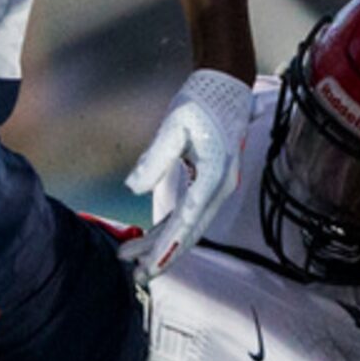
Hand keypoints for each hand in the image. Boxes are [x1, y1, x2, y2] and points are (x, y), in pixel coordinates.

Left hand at [121, 66, 254, 284]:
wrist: (226, 86)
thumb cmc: (202, 101)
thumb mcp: (175, 124)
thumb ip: (156, 157)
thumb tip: (134, 187)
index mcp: (214, 175)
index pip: (188, 220)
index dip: (166, 246)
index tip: (148, 265)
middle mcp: (220, 187)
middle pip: (189, 231)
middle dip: (163, 255)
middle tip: (136, 275)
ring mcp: (216, 188)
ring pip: (188, 226)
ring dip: (162, 244)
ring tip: (132, 259)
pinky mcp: (209, 184)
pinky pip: (189, 214)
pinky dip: (169, 227)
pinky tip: (149, 237)